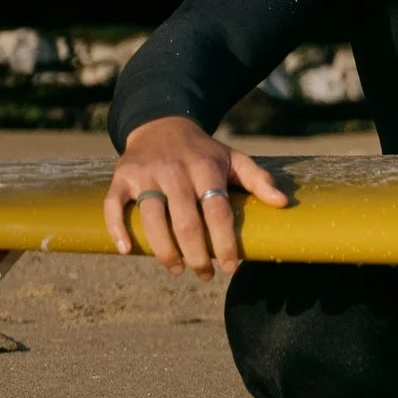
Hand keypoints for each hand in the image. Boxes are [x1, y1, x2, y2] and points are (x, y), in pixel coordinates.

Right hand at [104, 116, 290, 277]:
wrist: (160, 123)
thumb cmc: (202, 151)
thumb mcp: (232, 158)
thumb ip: (258, 179)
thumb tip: (283, 203)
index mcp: (205, 167)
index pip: (217, 211)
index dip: (224, 243)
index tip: (230, 267)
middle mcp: (174, 170)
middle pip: (185, 222)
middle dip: (197, 256)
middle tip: (204, 275)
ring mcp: (146, 173)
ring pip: (152, 218)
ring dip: (164, 251)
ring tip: (177, 269)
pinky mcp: (122, 176)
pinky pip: (115, 205)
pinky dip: (118, 229)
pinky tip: (127, 250)